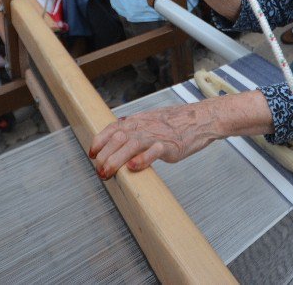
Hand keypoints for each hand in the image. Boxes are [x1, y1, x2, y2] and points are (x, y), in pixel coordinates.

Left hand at [89, 102, 219, 178]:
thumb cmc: (176, 122)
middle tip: (99, 171)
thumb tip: (118, 139)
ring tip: (108, 173)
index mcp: (137, 121)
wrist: (200, 119)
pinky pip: (154, 151)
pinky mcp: (169, 145)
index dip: (99, 142)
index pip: (112, 129)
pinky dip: (142, 159)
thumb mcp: (150, 121)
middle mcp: (144, 126)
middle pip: (117, 138)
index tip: (92, 154)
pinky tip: (133, 167)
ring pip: (131, 144)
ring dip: (116, 160)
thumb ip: (134, 129)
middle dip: (104, 156)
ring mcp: (156, 135)